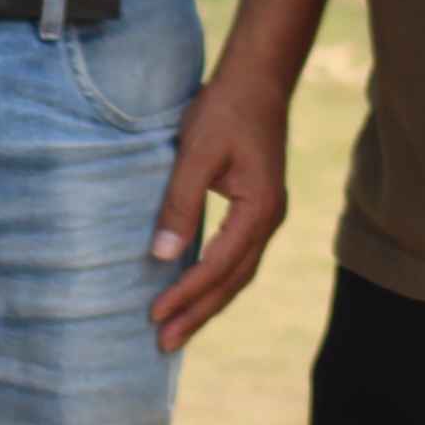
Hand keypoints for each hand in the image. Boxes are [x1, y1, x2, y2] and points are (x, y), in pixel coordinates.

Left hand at [148, 64, 288, 350]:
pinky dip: (215, 280)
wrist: (257, 79)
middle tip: (164, 345)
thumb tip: (162, 256)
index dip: (186, 294)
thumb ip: (180, 203)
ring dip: (208, 303)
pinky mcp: (256, 209)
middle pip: (233, 282)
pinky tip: (195, 290)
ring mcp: (266, 216)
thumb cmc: (225, 109)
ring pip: (238, 274)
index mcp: (259, 210)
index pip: (218, 266)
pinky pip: (236, 257)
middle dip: (199, 314)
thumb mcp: (196, 153)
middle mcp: (269, 221)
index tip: (155, 316)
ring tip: (178, 330)